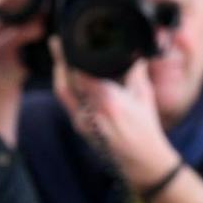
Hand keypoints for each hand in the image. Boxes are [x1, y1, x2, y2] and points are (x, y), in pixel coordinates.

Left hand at [50, 38, 175, 184]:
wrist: (140, 160)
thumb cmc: (146, 129)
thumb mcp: (145, 96)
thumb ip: (137, 72)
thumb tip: (136, 53)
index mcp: (108, 102)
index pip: (82, 76)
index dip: (70, 58)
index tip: (66, 42)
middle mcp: (91, 113)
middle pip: (66, 83)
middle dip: (60, 62)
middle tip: (56, 42)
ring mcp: (83, 122)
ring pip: (63, 94)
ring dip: (60, 74)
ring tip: (60, 56)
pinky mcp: (81, 127)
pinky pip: (68, 103)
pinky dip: (66, 87)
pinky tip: (69, 77)